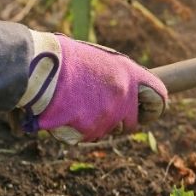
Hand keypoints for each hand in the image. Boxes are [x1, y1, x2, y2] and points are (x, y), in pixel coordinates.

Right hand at [16, 32, 167, 143]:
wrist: (37, 66)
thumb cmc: (62, 57)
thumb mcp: (97, 58)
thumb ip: (114, 77)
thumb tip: (124, 92)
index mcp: (129, 72)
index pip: (159, 97)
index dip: (153, 107)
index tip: (147, 112)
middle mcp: (124, 94)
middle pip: (132, 123)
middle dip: (118, 122)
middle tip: (99, 113)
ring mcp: (109, 114)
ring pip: (106, 132)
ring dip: (94, 125)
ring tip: (74, 105)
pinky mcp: (90, 129)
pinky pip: (85, 137)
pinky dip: (73, 130)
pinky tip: (62, 113)